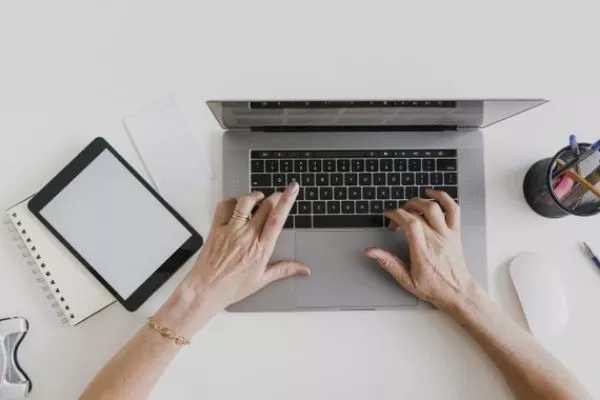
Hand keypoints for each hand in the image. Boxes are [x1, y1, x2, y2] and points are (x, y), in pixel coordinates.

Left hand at [182, 182, 309, 309]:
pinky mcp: (216, 228)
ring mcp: (230, 230)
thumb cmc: (232, 287)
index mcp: (261, 248)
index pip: (277, 219)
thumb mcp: (262, 280)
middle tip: (278, 195)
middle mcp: (247, 236)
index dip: (286, 201)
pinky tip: (237, 204)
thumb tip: (304, 270)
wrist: (206, 289)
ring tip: (259, 198)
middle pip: (264, 206)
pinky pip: (224, 206)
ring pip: (245, 202)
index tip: (292, 188)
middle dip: (274, 197)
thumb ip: (284, 269)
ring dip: (254, 196)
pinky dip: (232, 201)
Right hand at [364, 189, 473, 310]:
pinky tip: (432, 194)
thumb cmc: (434, 287)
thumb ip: (388, 263)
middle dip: (402, 209)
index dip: (396, 214)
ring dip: (419, 201)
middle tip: (396, 217)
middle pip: (419, 213)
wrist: (458, 292)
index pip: (410, 223)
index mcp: (423, 252)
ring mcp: (448, 234)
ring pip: (435, 207)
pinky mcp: (456, 232)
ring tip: (409, 205)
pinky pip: (453, 209)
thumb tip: (371, 252)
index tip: (388, 215)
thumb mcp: (407, 280)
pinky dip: (443, 197)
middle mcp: (436, 240)